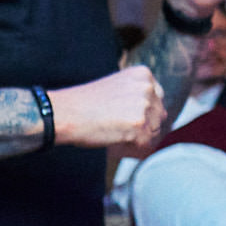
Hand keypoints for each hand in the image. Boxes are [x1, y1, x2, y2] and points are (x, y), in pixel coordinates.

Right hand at [51, 66, 165, 148]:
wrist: (65, 112)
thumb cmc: (85, 103)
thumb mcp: (117, 87)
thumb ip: (138, 96)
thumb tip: (161, 116)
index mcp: (143, 75)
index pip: (158, 100)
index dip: (144, 114)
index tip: (127, 119)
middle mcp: (147, 87)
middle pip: (158, 117)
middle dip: (142, 128)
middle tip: (117, 130)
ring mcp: (144, 106)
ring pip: (154, 133)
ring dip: (137, 140)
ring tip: (113, 135)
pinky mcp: (139, 125)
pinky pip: (145, 146)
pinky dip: (131, 150)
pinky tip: (114, 143)